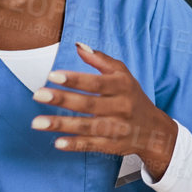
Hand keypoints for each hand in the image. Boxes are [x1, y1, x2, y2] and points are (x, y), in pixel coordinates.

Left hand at [31, 42, 180, 178]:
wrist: (154, 131)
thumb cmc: (132, 97)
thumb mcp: (123, 75)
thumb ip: (101, 60)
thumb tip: (78, 46)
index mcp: (122, 87)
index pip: (96, 83)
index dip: (74, 79)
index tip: (52, 75)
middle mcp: (121, 108)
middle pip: (88, 104)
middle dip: (62, 100)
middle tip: (38, 95)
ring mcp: (117, 129)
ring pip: (87, 126)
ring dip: (61, 124)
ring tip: (37, 122)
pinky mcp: (113, 146)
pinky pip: (91, 145)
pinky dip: (75, 144)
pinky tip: (57, 142)